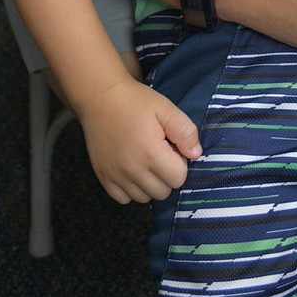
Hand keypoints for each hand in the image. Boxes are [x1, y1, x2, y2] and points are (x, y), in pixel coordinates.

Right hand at [79, 76, 201, 204]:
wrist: (100, 97)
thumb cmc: (135, 101)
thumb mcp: (165, 108)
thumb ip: (185, 131)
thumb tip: (195, 154)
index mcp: (151, 154)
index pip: (178, 178)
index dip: (179, 162)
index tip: (171, 147)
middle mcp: (132, 170)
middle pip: (163, 192)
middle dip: (166, 175)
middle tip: (159, 153)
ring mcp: (116, 176)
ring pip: (144, 198)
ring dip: (150, 184)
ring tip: (145, 160)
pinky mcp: (103, 178)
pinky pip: (123, 199)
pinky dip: (130, 189)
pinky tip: (132, 169)